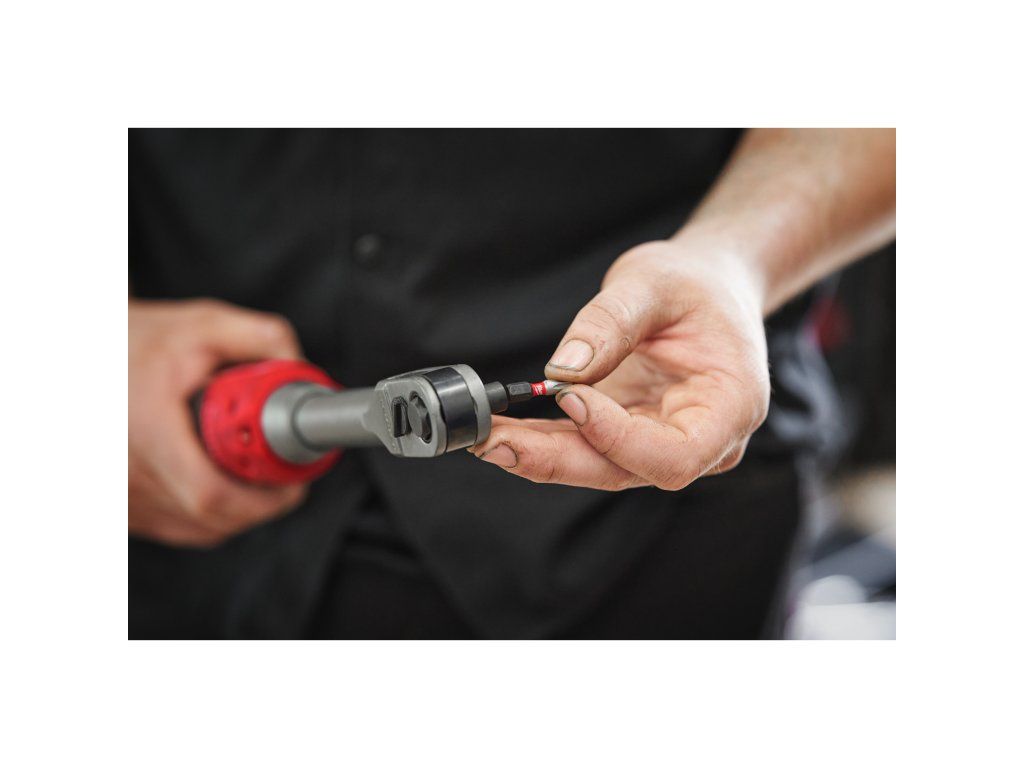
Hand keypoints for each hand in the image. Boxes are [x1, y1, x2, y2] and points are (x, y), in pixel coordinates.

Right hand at [129, 298, 307, 545]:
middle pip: (212, 519)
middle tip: (284, 478)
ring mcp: (119, 498)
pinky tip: (216, 481)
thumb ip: (261, 338)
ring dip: (236, 510)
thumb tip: (299, 367)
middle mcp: (124, 474)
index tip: (293, 484)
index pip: (211, 494)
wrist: (79, 353)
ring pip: (198, 529)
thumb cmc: (134, 340)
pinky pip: (177, 528)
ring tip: (250, 471)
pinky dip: (208, 515)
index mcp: (145, 432)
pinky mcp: (120, 510)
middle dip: (259, 503)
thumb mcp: (203, 324)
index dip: (263, 498)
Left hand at [472, 236, 770, 490]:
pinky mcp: (628, 435)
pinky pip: (583, 447)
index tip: (570, 398)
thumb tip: (562, 369)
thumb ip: (610, 323)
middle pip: (625, 470)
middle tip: (493, 440)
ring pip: (597, 465)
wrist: (706, 287)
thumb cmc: (695, 283)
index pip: (675, 453)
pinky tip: (502, 430)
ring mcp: (662, 442)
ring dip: (538, 453)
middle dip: (554, 458)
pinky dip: (542, 440)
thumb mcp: (654, 282)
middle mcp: (702, 440)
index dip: (617, 437)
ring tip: (483, 436)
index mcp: (730, 407)